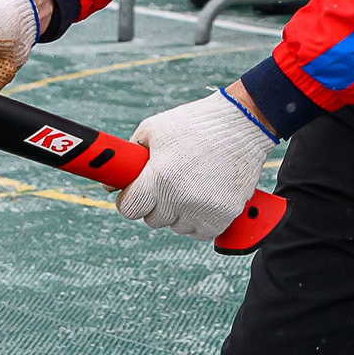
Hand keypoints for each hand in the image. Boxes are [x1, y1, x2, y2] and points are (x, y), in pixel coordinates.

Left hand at [118, 86, 276, 242]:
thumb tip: (109, 185)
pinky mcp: (225, 215)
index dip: (130, 198)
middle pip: (153, 219)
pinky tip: (206, 196)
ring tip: (193, 182)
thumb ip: (128, 156)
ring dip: (180, 211)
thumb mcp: (155, 128)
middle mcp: (180, 197)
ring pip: (177, 227)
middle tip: (169, 181)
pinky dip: (201, 220)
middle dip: (157, 202)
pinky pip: (201, 232)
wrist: (244, 122)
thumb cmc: (196, 123)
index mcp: (159, 176)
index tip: (137, 191)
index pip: (129, 208)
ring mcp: (204, 209)